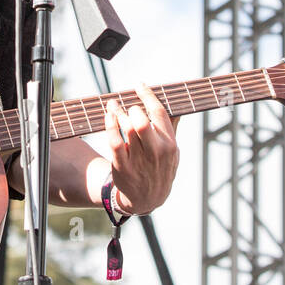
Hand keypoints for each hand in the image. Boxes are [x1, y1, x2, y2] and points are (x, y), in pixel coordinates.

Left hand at [104, 84, 179, 214]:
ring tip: (113, 106)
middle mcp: (155, 151)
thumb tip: (176, 105)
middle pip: (142, 121)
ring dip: (118, 113)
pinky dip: (109, 126)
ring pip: (126, 129)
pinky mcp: (123, 166)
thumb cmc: (161, 169)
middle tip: (128, 106)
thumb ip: (172, 129)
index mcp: (170, 144)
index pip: (159, 113)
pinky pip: (114, 141)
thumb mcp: (173, 152)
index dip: (148, 95)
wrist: (148, 199)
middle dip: (133, 108)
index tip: (139, 85)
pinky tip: (108, 117)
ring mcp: (139, 160)